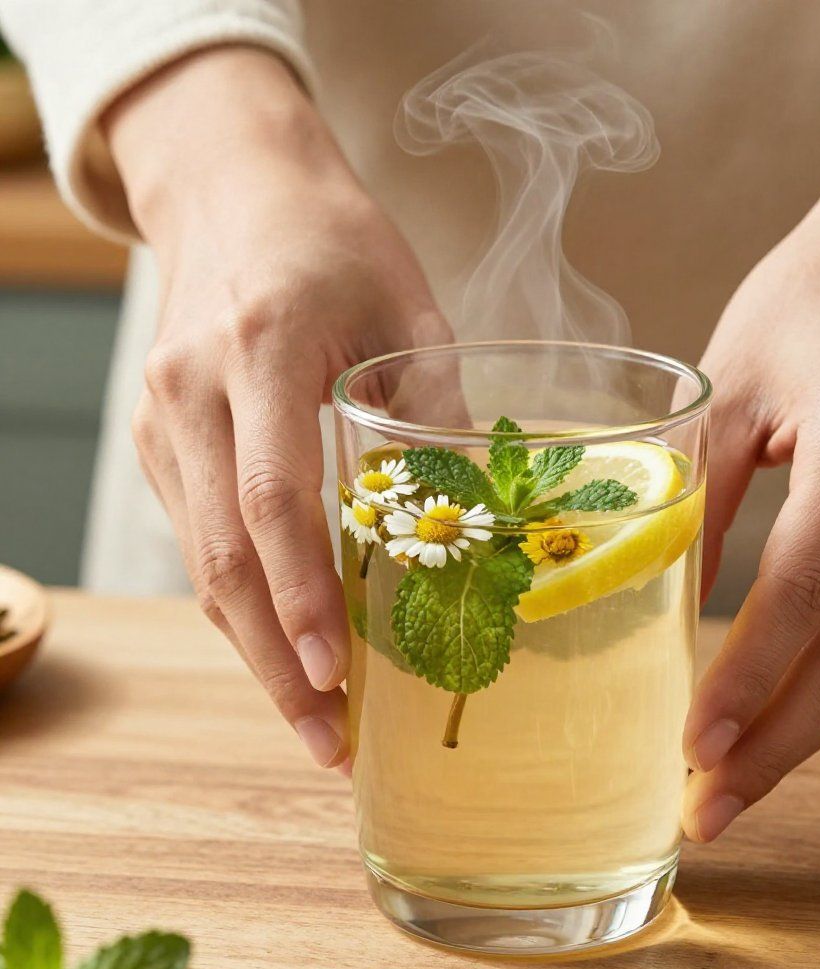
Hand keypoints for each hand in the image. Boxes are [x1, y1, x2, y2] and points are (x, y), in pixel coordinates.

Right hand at [106, 48, 451, 766]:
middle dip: (275, 661)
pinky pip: (197, 539)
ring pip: (200, 562)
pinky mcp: (158, 438)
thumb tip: (474, 517)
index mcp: (260, 348)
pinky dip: (243, 600)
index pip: (275, 500)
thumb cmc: (333, 242)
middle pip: (221, 557)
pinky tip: (288, 643)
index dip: (305, 598)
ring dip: (256, 647)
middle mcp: (192, 392)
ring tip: (316, 715)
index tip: (337, 678)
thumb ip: (436, 411)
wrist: (235, 190)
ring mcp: (161, 419)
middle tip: (328, 739)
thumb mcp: (408, 307)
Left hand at [683, 139, 819, 840]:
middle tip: (708, 806)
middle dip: (779, 746)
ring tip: (737, 782)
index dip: (745, 681)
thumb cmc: (811, 299)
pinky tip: (783, 714)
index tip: (691, 749)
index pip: (801, 591)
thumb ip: (698, 494)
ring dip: (809, 732)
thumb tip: (661, 603)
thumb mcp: (732, 382)